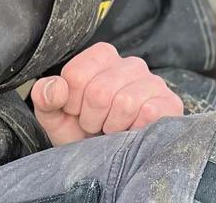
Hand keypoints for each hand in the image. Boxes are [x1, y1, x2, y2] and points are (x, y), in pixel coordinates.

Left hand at [30, 42, 183, 146]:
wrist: (110, 159)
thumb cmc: (82, 132)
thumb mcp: (55, 116)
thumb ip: (45, 96)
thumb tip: (56, 87)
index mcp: (102, 56)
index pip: (76, 75)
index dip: (71, 103)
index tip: (77, 112)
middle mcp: (130, 63)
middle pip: (99, 91)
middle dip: (91, 118)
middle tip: (96, 126)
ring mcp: (153, 81)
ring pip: (124, 102)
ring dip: (112, 127)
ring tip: (112, 129)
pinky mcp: (170, 103)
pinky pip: (148, 113)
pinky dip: (134, 130)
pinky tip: (132, 132)